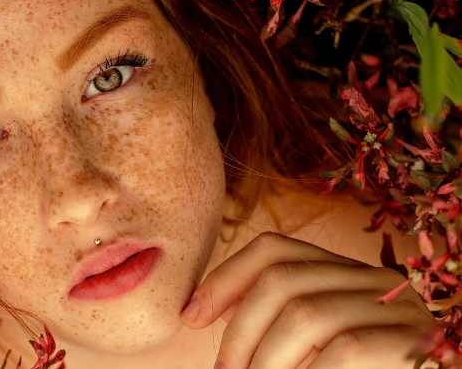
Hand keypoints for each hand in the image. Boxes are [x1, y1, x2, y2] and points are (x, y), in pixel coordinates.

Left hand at [179, 232, 435, 368]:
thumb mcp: (310, 347)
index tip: (190, 316)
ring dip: (265, 360)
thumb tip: (198, 313)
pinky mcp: (417, 342)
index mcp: (344, 274)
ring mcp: (400, 308)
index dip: (224, 278)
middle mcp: (373, 279)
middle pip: (282, 280)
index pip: (274, 249)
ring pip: (306, 315)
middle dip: (239, 331)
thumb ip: (272, 327)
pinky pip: (347, 350)